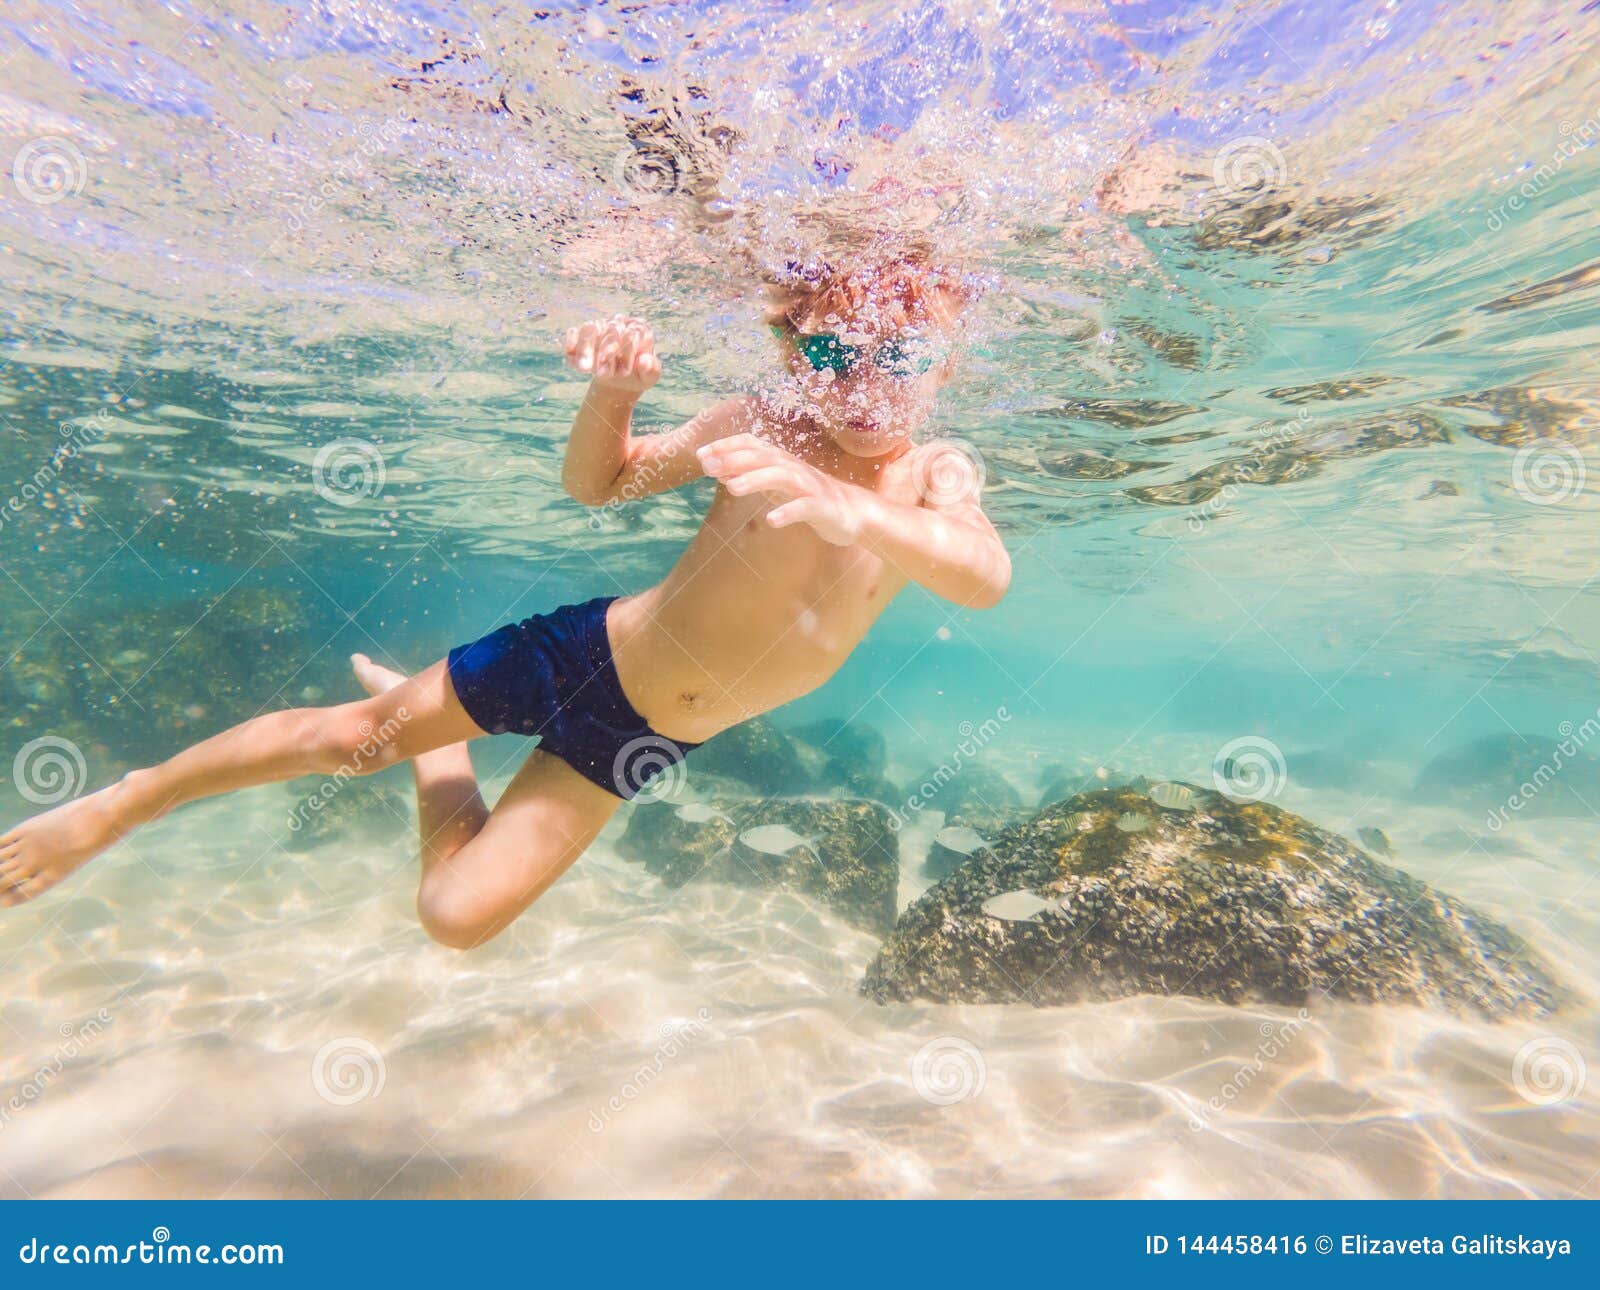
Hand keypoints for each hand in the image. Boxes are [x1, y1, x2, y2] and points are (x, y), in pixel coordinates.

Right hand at [564, 316, 660, 393]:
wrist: (620, 383)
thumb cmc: (638, 376)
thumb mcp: (648, 378)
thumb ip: (651, 370)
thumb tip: (644, 361)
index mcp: (639, 330)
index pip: (634, 333)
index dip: (628, 351)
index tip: (624, 373)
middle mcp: (619, 323)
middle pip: (611, 330)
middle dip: (605, 352)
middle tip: (601, 375)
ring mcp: (600, 327)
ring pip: (590, 329)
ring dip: (586, 349)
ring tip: (584, 369)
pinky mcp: (582, 335)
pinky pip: (574, 333)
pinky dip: (571, 343)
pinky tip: (571, 356)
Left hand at [697, 434, 865, 545]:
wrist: (853, 512)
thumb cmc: (809, 496)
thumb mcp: (776, 485)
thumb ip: (750, 476)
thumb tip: (719, 471)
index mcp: (782, 461)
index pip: (752, 445)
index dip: (727, 447)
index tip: (701, 455)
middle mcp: (795, 469)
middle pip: (763, 458)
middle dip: (735, 460)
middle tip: (708, 467)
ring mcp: (810, 487)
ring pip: (782, 477)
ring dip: (756, 480)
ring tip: (732, 488)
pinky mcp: (822, 507)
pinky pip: (804, 508)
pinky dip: (788, 512)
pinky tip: (772, 520)